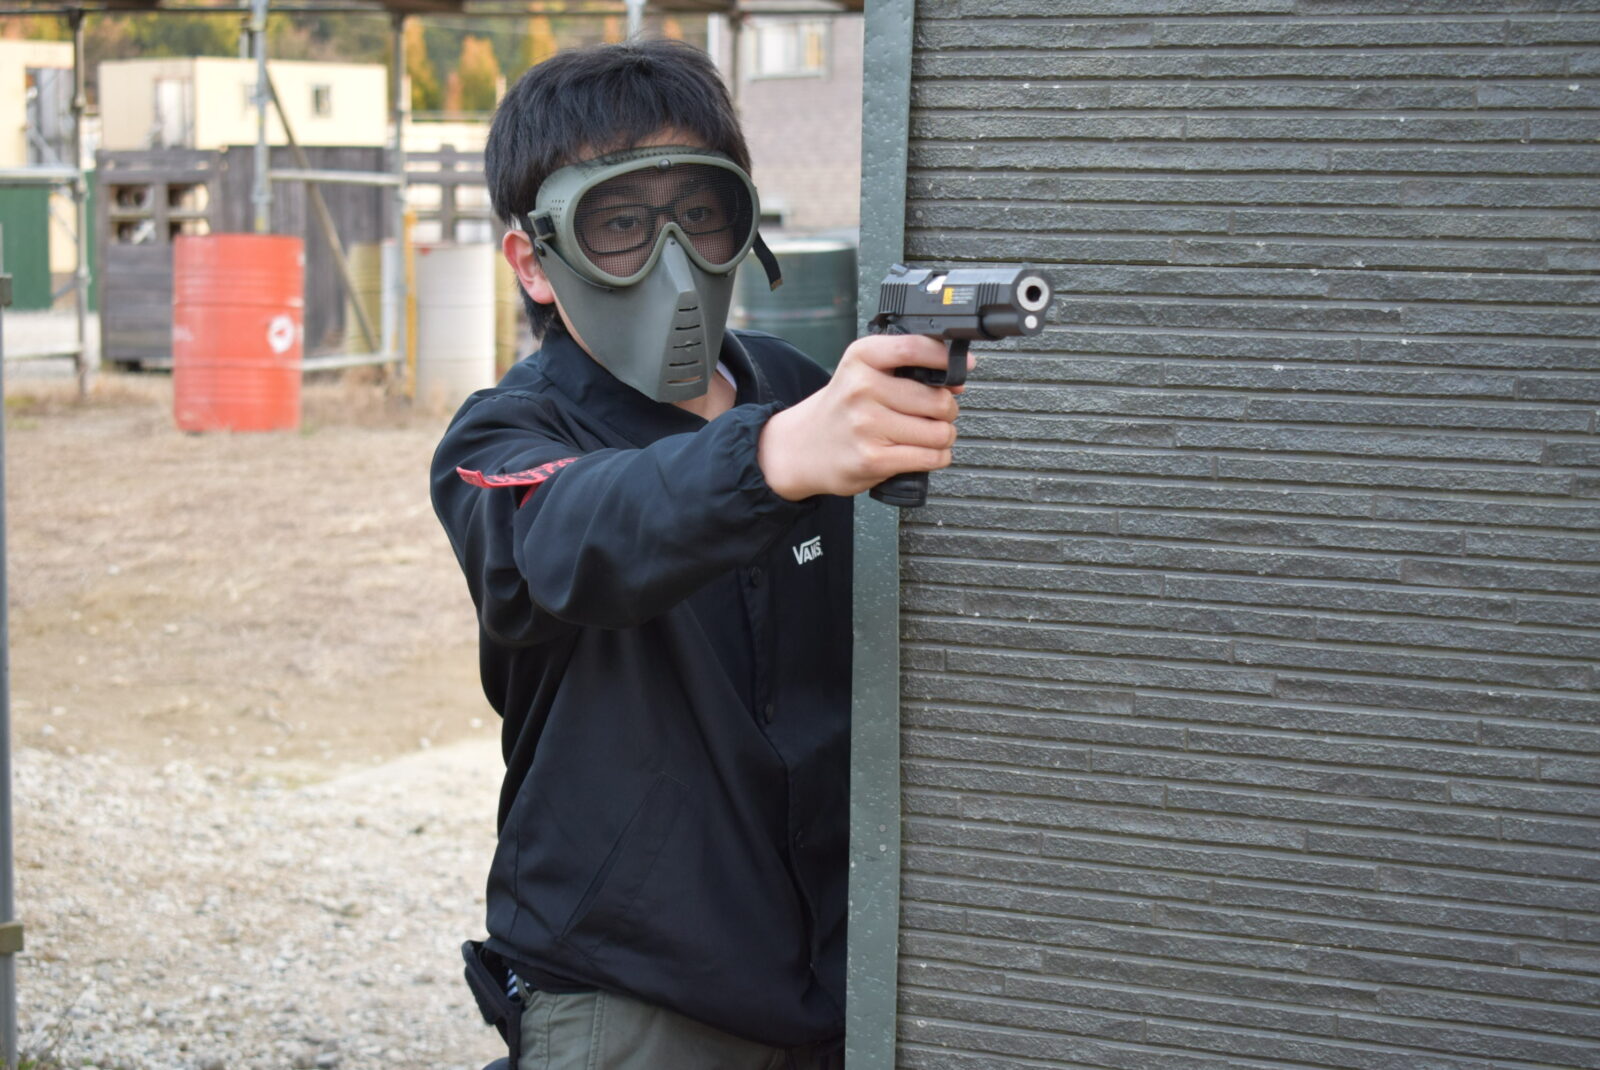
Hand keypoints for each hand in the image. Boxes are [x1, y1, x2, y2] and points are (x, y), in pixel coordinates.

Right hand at [758, 334, 972, 500]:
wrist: (799, 447)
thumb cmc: (840, 410)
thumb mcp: (861, 373)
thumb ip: (906, 370)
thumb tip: (957, 381)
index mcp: (861, 358)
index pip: (915, 348)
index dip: (947, 358)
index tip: (963, 367)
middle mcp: (862, 388)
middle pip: (938, 399)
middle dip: (947, 410)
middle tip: (935, 414)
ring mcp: (867, 425)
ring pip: (939, 432)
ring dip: (943, 437)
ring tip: (928, 435)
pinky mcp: (873, 458)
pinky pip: (929, 457)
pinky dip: (937, 457)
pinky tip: (924, 452)